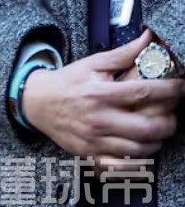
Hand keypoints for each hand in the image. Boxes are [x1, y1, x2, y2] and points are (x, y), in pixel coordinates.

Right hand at [23, 30, 184, 158]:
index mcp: (100, 93)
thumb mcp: (93, 64)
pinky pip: (122, 167)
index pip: (145, 93)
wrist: (36, 102)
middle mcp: (99, 119)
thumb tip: (149, 38)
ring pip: (140, 149)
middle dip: (169, 122)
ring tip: (157, 130)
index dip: (170, 91)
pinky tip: (142, 151)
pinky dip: (138, 163)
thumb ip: (124, 54)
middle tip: (171, 115)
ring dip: (157, 141)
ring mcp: (95, 140)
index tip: (181, 87)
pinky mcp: (90, 154)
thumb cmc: (69, 82)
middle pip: (148, 127)